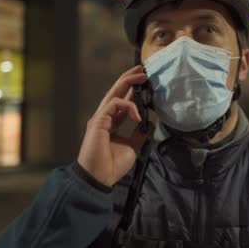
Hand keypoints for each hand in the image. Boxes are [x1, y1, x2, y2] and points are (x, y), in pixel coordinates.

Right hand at [77, 65, 150, 186]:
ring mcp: (100, 118)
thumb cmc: (112, 165)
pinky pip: (114, 104)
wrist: (99, 178)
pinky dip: (128, 106)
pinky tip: (139, 115)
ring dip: (128, 82)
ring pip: (113, 93)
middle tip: (142, 69)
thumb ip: (139, 134)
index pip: (122, 101)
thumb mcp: (132, 146)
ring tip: (142, 77)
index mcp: (112, 123)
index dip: (132, 90)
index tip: (145, 82)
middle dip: (129, 79)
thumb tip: (151, 123)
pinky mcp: (98, 121)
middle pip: (116, 92)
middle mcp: (104, 117)